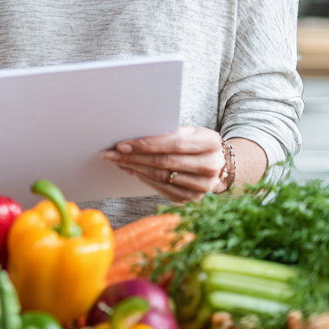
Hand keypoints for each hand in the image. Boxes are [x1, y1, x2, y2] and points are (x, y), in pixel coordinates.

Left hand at [103, 126, 225, 202]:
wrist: (217, 163)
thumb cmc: (197, 142)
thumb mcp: (190, 131)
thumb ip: (169, 132)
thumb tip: (134, 134)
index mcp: (211, 143)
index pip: (173, 144)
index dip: (146, 144)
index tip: (122, 144)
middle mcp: (210, 167)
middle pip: (164, 162)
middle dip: (134, 157)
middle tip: (112, 153)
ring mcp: (202, 186)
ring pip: (160, 176)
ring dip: (134, 168)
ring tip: (117, 160)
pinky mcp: (191, 198)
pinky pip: (161, 188)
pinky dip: (142, 178)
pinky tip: (130, 170)